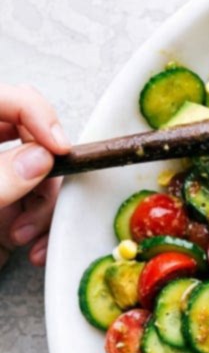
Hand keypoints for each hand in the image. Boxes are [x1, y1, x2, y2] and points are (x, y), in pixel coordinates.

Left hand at [0, 84, 68, 268]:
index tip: (59, 148)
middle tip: (43, 200)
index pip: (7, 100)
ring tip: (26, 238)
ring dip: (46, 211)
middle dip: (49, 174)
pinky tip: (34, 252)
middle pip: (35, 142)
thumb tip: (40, 158)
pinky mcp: (6, 216)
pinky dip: (45, 232)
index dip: (37, 114)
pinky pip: (40, 213)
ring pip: (45, 180)